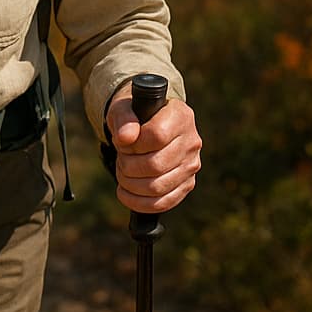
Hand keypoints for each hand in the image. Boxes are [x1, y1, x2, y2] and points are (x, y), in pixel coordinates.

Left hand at [107, 83, 201, 213]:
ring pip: (157, 187)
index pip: (156, 136)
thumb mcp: (124, 108)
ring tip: (123, 172)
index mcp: (180, 117)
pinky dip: (138, 202)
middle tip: (120, 159)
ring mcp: (191, 166)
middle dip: (127, 166)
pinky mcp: (187, 185)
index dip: (133, 144)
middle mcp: (191, 142)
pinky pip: (163, 203)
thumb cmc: (135, 116)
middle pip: (155, 165)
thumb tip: (125, 138)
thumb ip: (123, 119)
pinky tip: (125, 193)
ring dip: (130, 184)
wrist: (148, 125)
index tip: (123, 141)